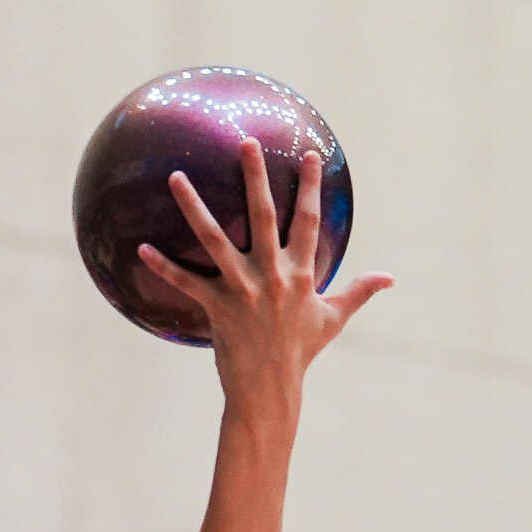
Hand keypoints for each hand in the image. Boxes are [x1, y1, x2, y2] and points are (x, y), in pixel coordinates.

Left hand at [136, 145, 389, 405]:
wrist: (270, 390)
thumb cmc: (300, 352)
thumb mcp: (333, 319)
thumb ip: (359, 291)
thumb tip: (390, 278)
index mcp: (301, 273)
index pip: (308, 219)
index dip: (310, 185)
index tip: (309, 153)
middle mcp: (272, 275)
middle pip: (263, 215)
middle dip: (255, 175)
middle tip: (245, 141)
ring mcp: (242, 290)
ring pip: (214, 239)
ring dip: (193, 206)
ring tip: (176, 177)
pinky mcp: (217, 307)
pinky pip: (185, 281)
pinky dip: (163, 266)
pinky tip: (141, 247)